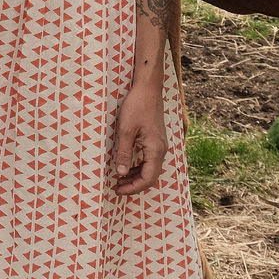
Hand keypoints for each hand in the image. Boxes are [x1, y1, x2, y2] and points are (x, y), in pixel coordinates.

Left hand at [114, 80, 167, 195]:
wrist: (148, 88)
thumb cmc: (137, 106)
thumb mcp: (126, 130)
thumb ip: (124, 153)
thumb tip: (121, 174)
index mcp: (155, 149)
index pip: (147, 178)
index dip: (133, 188)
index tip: (118, 189)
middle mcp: (161, 149)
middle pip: (150, 176)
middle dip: (134, 184)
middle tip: (117, 187)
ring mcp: (160, 144)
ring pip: (150, 168)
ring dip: (136, 176)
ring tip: (120, 179)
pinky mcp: (157, 139)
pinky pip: (150, 159)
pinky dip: (139, 166)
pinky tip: (127, 165)